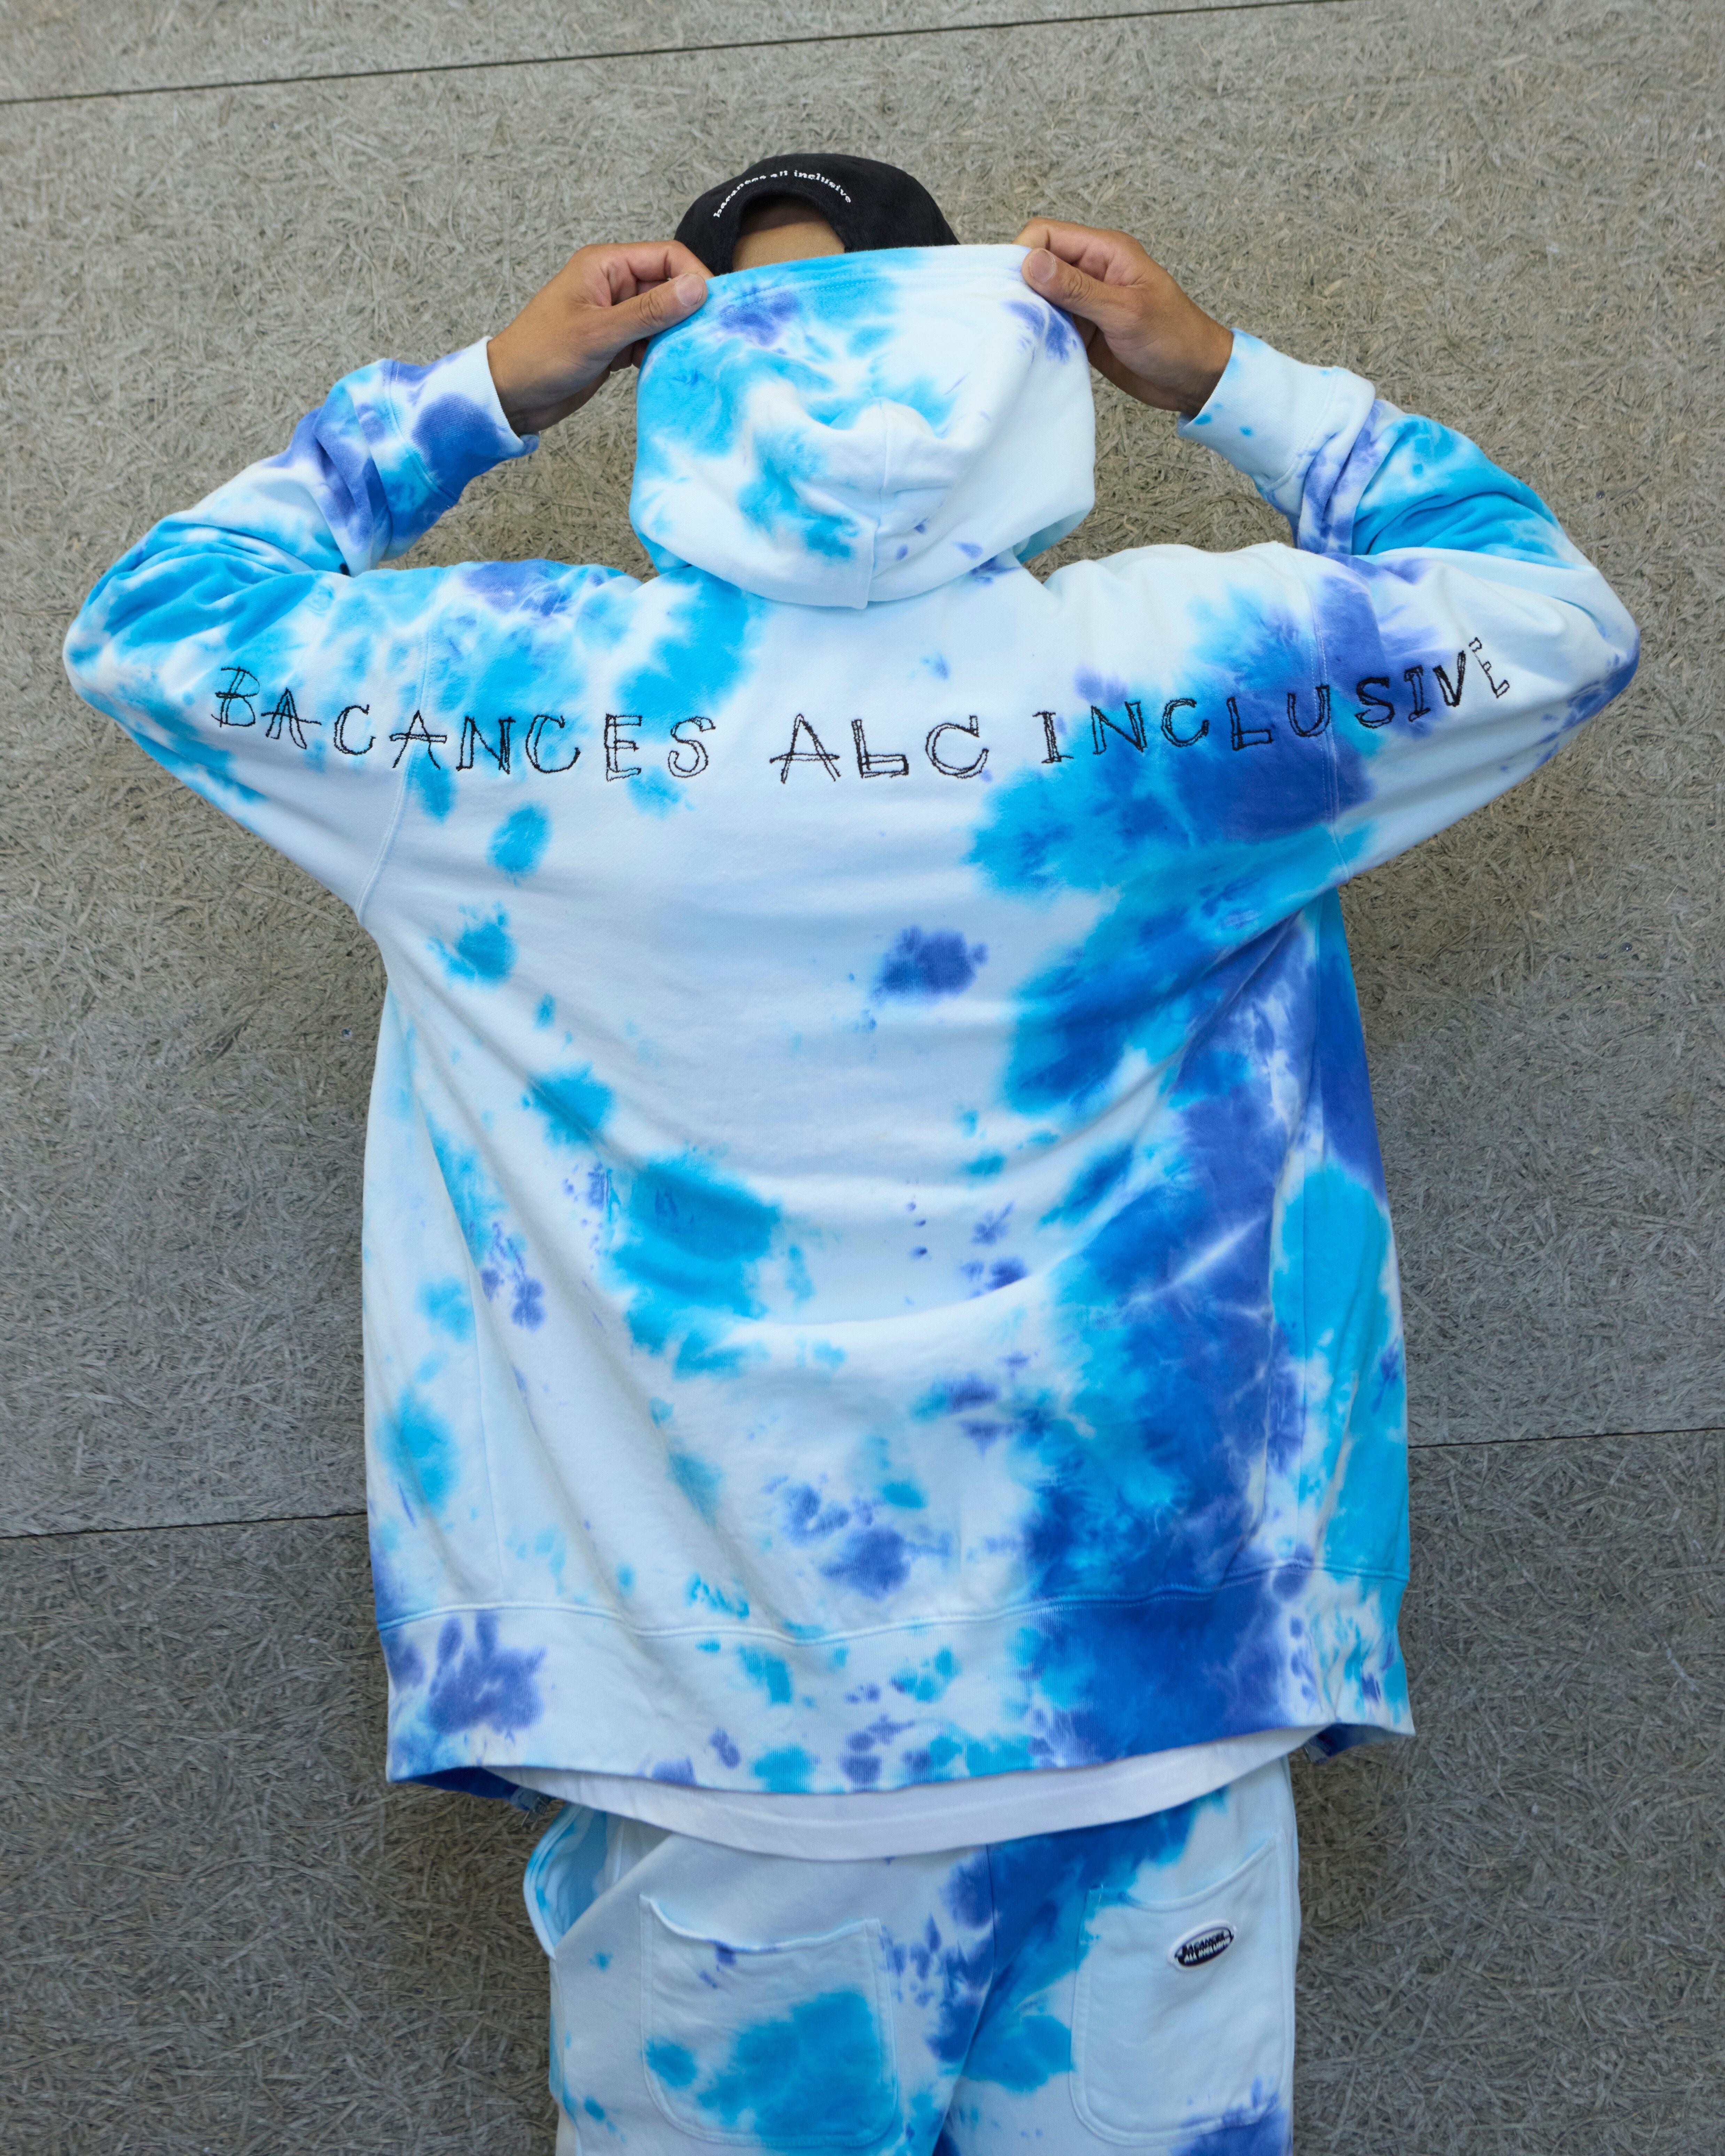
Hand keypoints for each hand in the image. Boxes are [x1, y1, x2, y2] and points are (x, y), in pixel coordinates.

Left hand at [486, 241, 709, 435]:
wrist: (511, 395)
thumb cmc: (542, 355)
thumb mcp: (600, 332)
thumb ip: (650, 311)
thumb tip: (697, 289)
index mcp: (605, 265)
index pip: (667, 257)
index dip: (694, 279)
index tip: (714, 310)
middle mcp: (613, 284)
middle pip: (669, 286)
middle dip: (689, 310)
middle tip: (709, 338)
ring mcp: (615, 314)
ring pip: (663, 316)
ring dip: (676, 335)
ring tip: (688, 356)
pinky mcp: (616, 342)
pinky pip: (650, 340)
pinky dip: (661, 353)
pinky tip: (666, 368)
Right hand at [1016, 221, 1232, 418]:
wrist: (1196, 378)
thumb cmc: (1175, 338)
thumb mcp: (1124, 311)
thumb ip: (1076, 288)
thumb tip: (1031, 263)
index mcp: (1105, 252)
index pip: (1046, 235)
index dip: (1022, 256)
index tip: (1011, 290)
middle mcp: (1092, 271)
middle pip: (1038, 265)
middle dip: (1020, 287)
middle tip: (1012, 318)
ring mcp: (1086, 302)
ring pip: (1041, 297)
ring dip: (1030, 314)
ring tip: (1023, 336)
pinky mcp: (1084, 330)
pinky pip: (1052, 324)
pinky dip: (1041, 335)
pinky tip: (1037, 349)